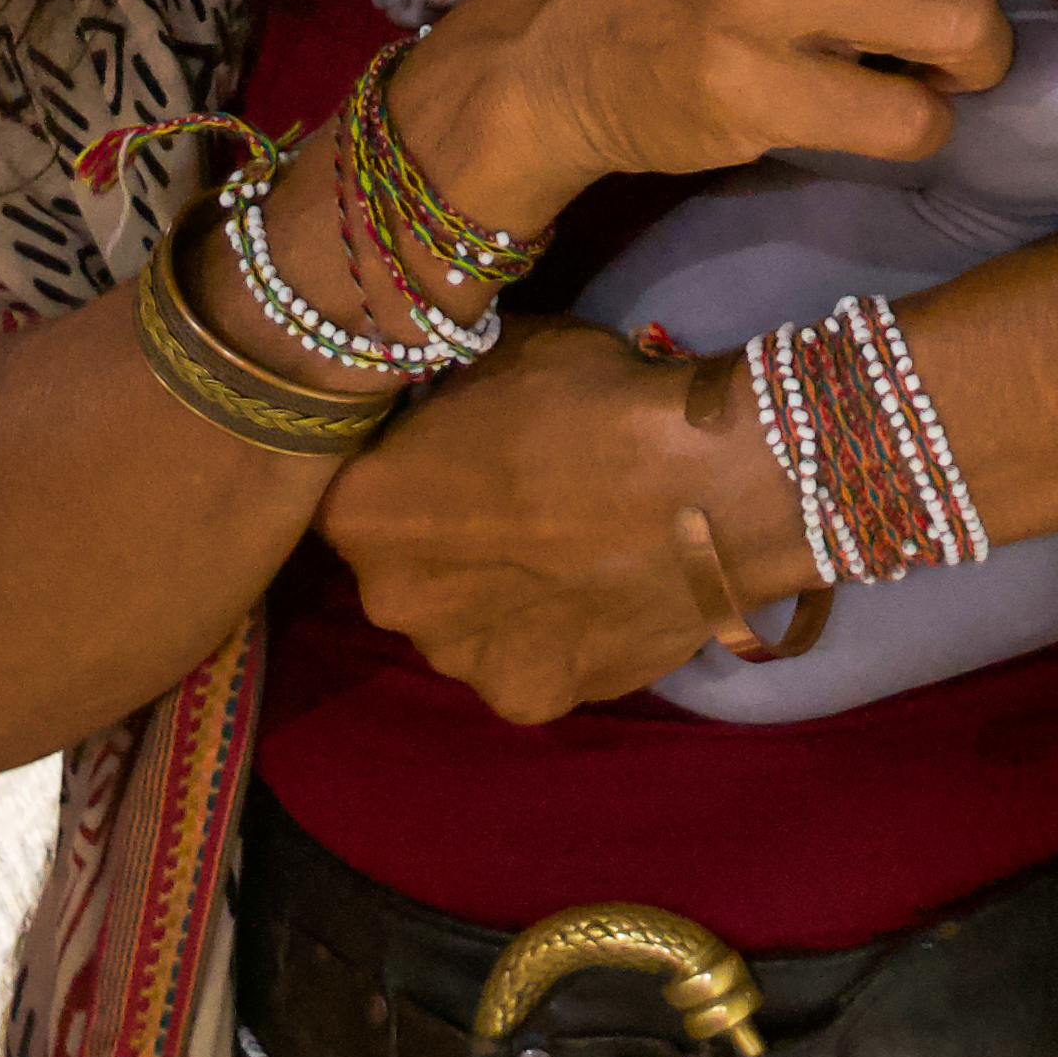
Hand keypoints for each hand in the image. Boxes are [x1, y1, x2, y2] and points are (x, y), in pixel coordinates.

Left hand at [318, 317, 795, 721]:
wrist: (705, 486)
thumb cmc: (591, 401)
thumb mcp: (498, 355)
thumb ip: (448, 394)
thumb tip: (445, 403)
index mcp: (361, 508)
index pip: (352, 489)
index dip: (400, 468)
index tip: (447, 452)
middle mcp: (388, 600)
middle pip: (402, 569)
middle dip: (442, 544)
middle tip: (512, 508)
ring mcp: (460, 662)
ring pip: (464, 626)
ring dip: (497, 600)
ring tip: (568, 559)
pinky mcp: (533, 702)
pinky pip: (531, 664)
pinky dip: (556, 639)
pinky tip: (600, 598)